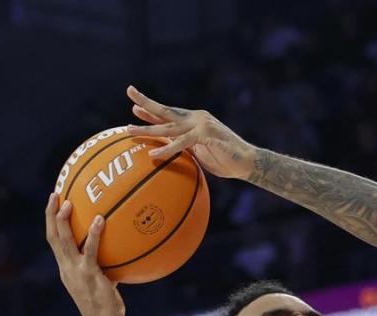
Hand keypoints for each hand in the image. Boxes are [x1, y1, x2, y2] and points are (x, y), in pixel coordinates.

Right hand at [44, 192, 124, 315]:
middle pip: (52, 236)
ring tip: (68, 202)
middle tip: (55, 194)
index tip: (54, 204)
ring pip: (63, 240)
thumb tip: (119, 253)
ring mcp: (75, 270)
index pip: (54, 242)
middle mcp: (66, 268)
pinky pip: (89, 249)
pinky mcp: (88, 273)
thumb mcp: (102, 283)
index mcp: (66, 269)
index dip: (51, 222)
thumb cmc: (106, 307)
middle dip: (51, 214)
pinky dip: (93, 233)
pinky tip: (100, 219)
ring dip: (63, 220)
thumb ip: (105, 267)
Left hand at [125, 86, 254, 178]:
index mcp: (194, 121)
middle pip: (166, 111)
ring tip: (130, 130)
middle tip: (130, 91)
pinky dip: (167, 149)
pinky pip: (182, 143)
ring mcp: (201, 125)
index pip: (169, 114)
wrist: (247, 163)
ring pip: (169, 127)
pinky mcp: (206, 136)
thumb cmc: (224, 159)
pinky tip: (153, 154)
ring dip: (148, 129)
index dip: (151, 111)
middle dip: (146, 102)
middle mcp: (196, 118)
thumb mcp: (199, 152)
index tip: (134, 107)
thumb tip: (168, 149)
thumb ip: (184, 146)